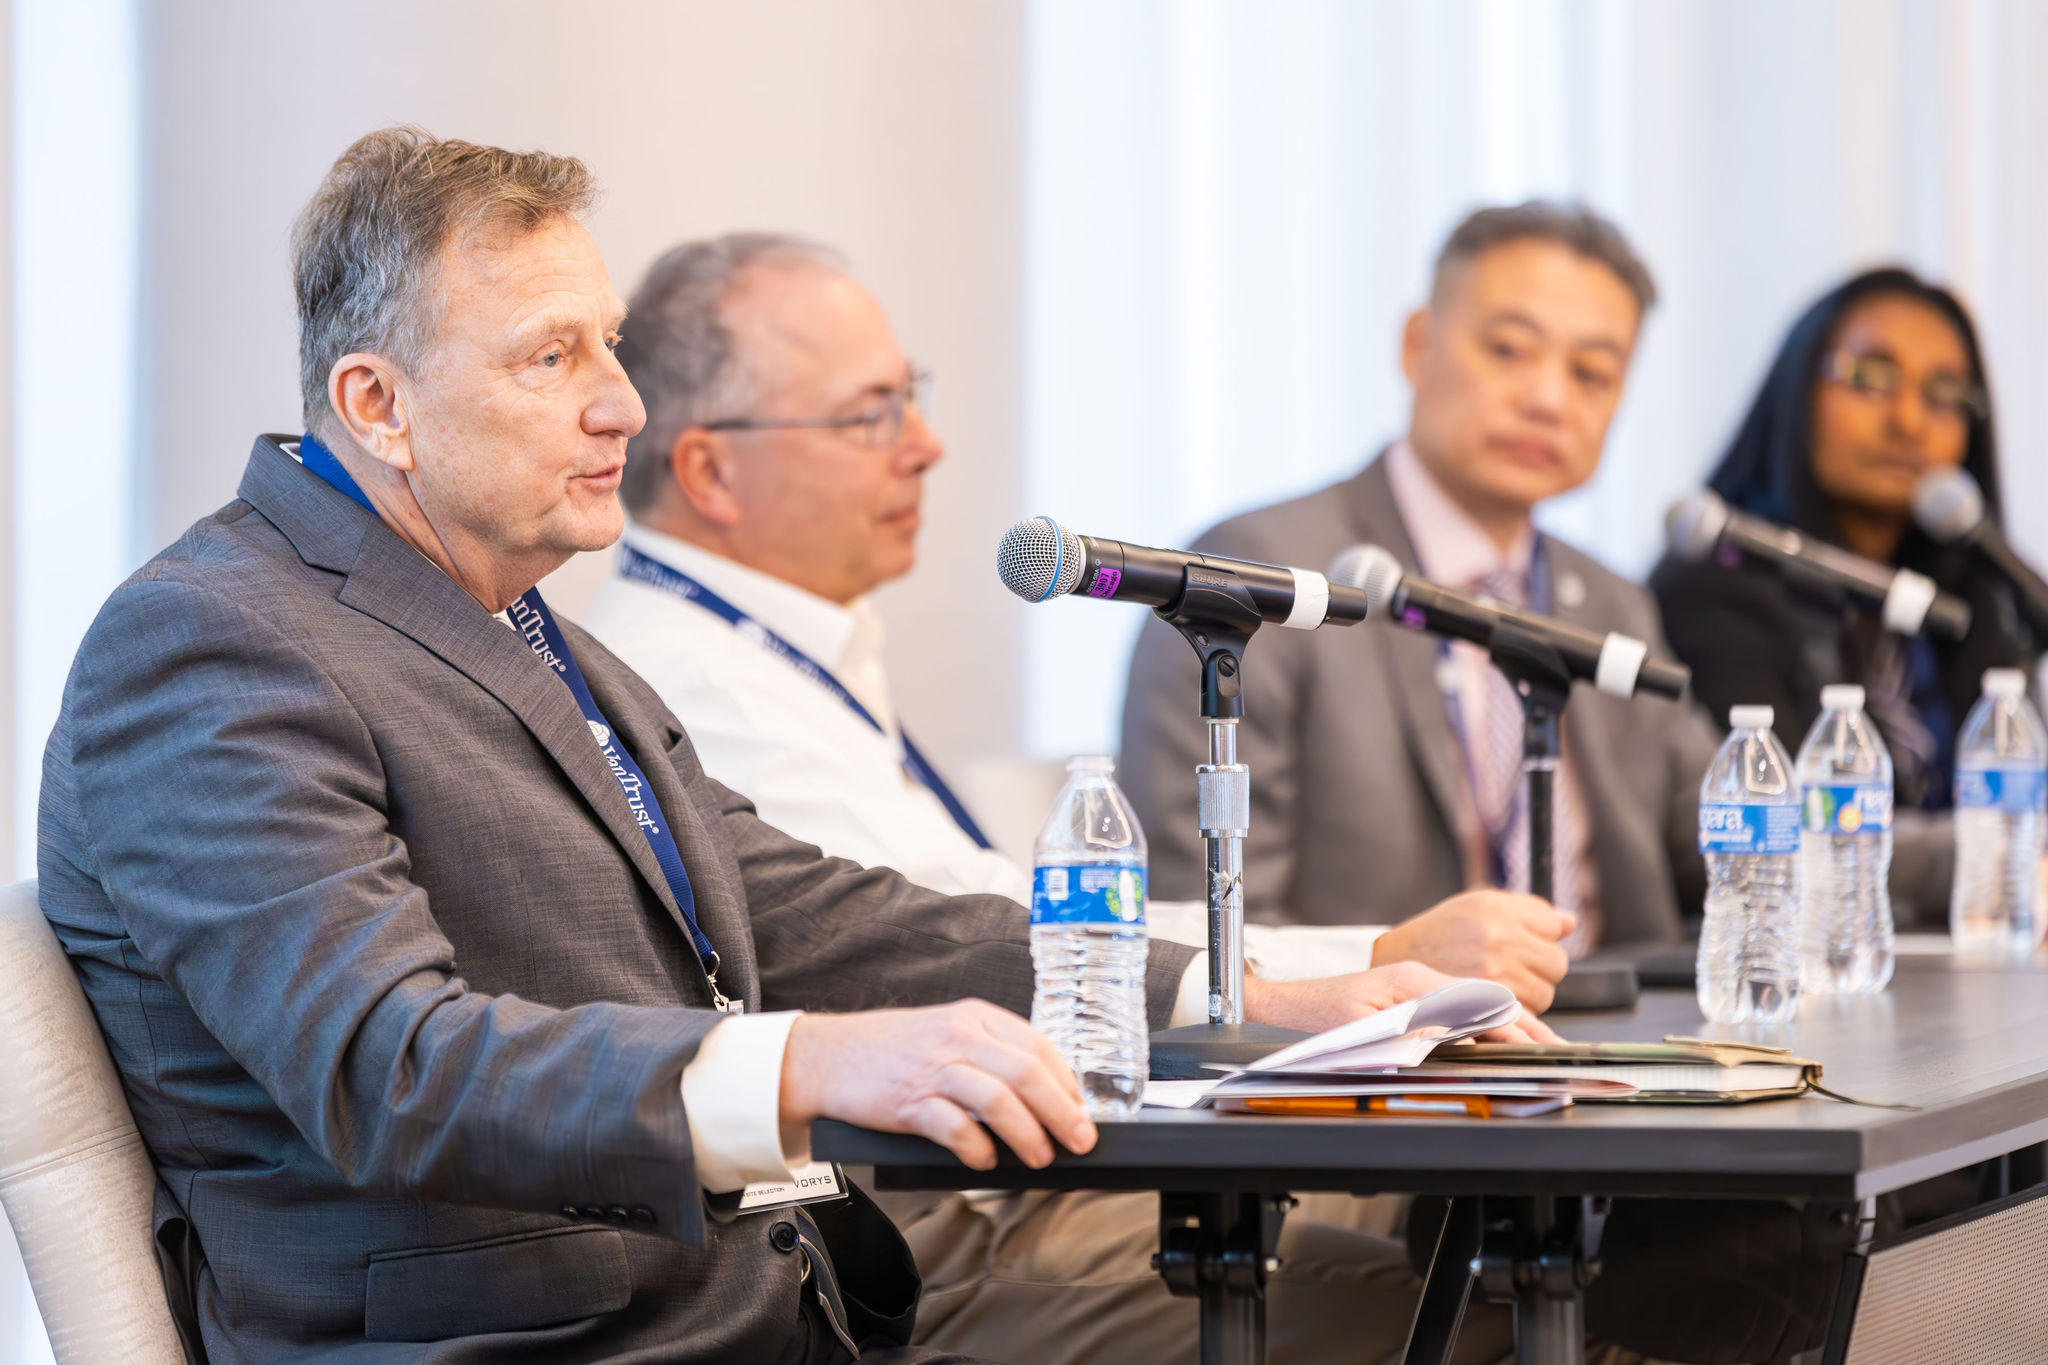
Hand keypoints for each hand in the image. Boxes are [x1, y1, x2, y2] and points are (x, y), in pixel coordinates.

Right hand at [778, 1001, 1094, 1171]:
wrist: (829, 1055)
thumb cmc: (894, 1050)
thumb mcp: (948, 1032)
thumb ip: (990, 1055)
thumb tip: (1043, 1099)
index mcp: (975, 1017)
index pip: (1038, 1047)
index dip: (1067, 1083)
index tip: (1081, 1111)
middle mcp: (959, 1037)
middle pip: (1026, 1073)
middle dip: (1062, 1112)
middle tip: (1080, 1140)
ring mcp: (933, 1069)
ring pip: (998, 1099)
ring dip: (1028, 1134)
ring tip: (1040, 1157)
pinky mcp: (909, 1102)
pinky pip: (955, 1128)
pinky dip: (978, 1148)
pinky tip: (986, 1160)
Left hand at [1243, 960, 1562, 1043]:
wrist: (1294, 1003)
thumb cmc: (1323, 1015)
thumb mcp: (1364, 1026)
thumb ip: (1410, 1030)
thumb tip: (1451, 1036)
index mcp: (1415, 982)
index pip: (1475, 1005)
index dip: (1509, 1028)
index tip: (1535, 1045)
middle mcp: (1421, 980)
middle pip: (1484, 1001)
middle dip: (1524, 1025)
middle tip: (1556, 1048)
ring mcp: (1419, 987)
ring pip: (1477, 1004)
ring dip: (1511, 1024)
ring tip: (1543, 1043)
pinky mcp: (1413, 998)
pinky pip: (1461, 1009)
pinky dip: (1488, 1023)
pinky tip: (1503, 1037)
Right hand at [1369, 890, 1572, 1013]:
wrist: (1394, 962)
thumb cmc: (1438, 934)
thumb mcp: (1477, 906)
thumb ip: (1528, 911)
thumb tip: (1570, 922)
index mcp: (1497, 909)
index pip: (1552, 924)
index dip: (1540, 934)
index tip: (1522, 940)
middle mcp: (1498, 939)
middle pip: (1556, 961)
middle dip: (1539, 965)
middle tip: (1510, 964)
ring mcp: (1494, 974)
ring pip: (1545, 991)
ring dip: (1530, 990)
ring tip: (1498, 982)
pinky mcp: (1489, 1005)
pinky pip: (1529, 1013)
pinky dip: (1518, 1011)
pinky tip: (1495, 1000)